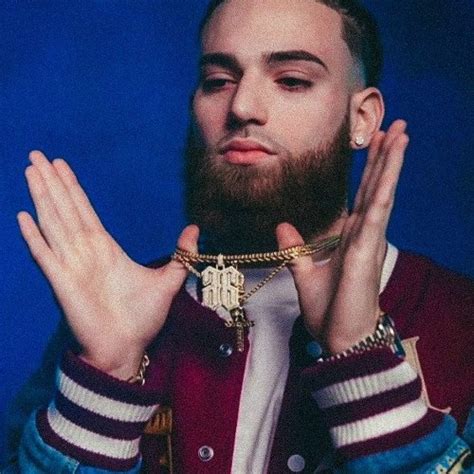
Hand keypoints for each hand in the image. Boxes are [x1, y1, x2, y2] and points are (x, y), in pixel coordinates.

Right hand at [18, 151, 198, 378]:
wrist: (127, 349)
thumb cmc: (142, 319)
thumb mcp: (168, 281)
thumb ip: (181, 255)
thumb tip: (195, 229)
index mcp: (106, 249)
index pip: (85, 210)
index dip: (73, 187)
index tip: (61, 165)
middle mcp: (85, 252)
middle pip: (66, 209)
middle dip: (52, 182)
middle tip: (37, 155)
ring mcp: (72, 266)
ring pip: (54, 223)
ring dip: (42, 197)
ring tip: (31, 171)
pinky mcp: (63, 284)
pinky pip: (45, 256)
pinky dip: (34, 237)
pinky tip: (23, 216)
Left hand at [276, 120, 408, 353]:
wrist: (338, 338)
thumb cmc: (328, 310)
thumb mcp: (305, 272)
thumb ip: (295, 248)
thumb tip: (282, 226)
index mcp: (352, 237)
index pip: (362, 194)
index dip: (370, 168)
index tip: (374, 143)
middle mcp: (364, 234)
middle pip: (376, 187)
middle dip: (386, 156)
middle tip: (396, 126)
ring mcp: (368, 241)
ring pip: (381, 193)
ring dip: (391, 163)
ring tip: (401, 134)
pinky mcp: (365, 252)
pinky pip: (375, 213)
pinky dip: (384, 188)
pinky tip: (391, 167)